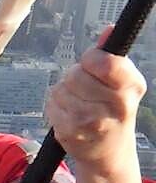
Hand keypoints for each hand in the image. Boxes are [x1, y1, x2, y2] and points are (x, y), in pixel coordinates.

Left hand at [45, 27, 146, 174]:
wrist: (107, 152)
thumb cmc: (112, 111)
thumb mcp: (122, 84)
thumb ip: (112, 58)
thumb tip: (107, 30)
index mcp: (131, 87)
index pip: (105, 62)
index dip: (91, 59)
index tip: (92, 64)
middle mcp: (115, 106)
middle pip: (76, 74)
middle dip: (75, 77)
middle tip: (85, 90)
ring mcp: (91, 121)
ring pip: (61, 88)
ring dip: (65, 92)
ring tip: (78, 104)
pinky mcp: (70, 132)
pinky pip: (51, 104)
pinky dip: (56, 106)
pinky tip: (69, 115)